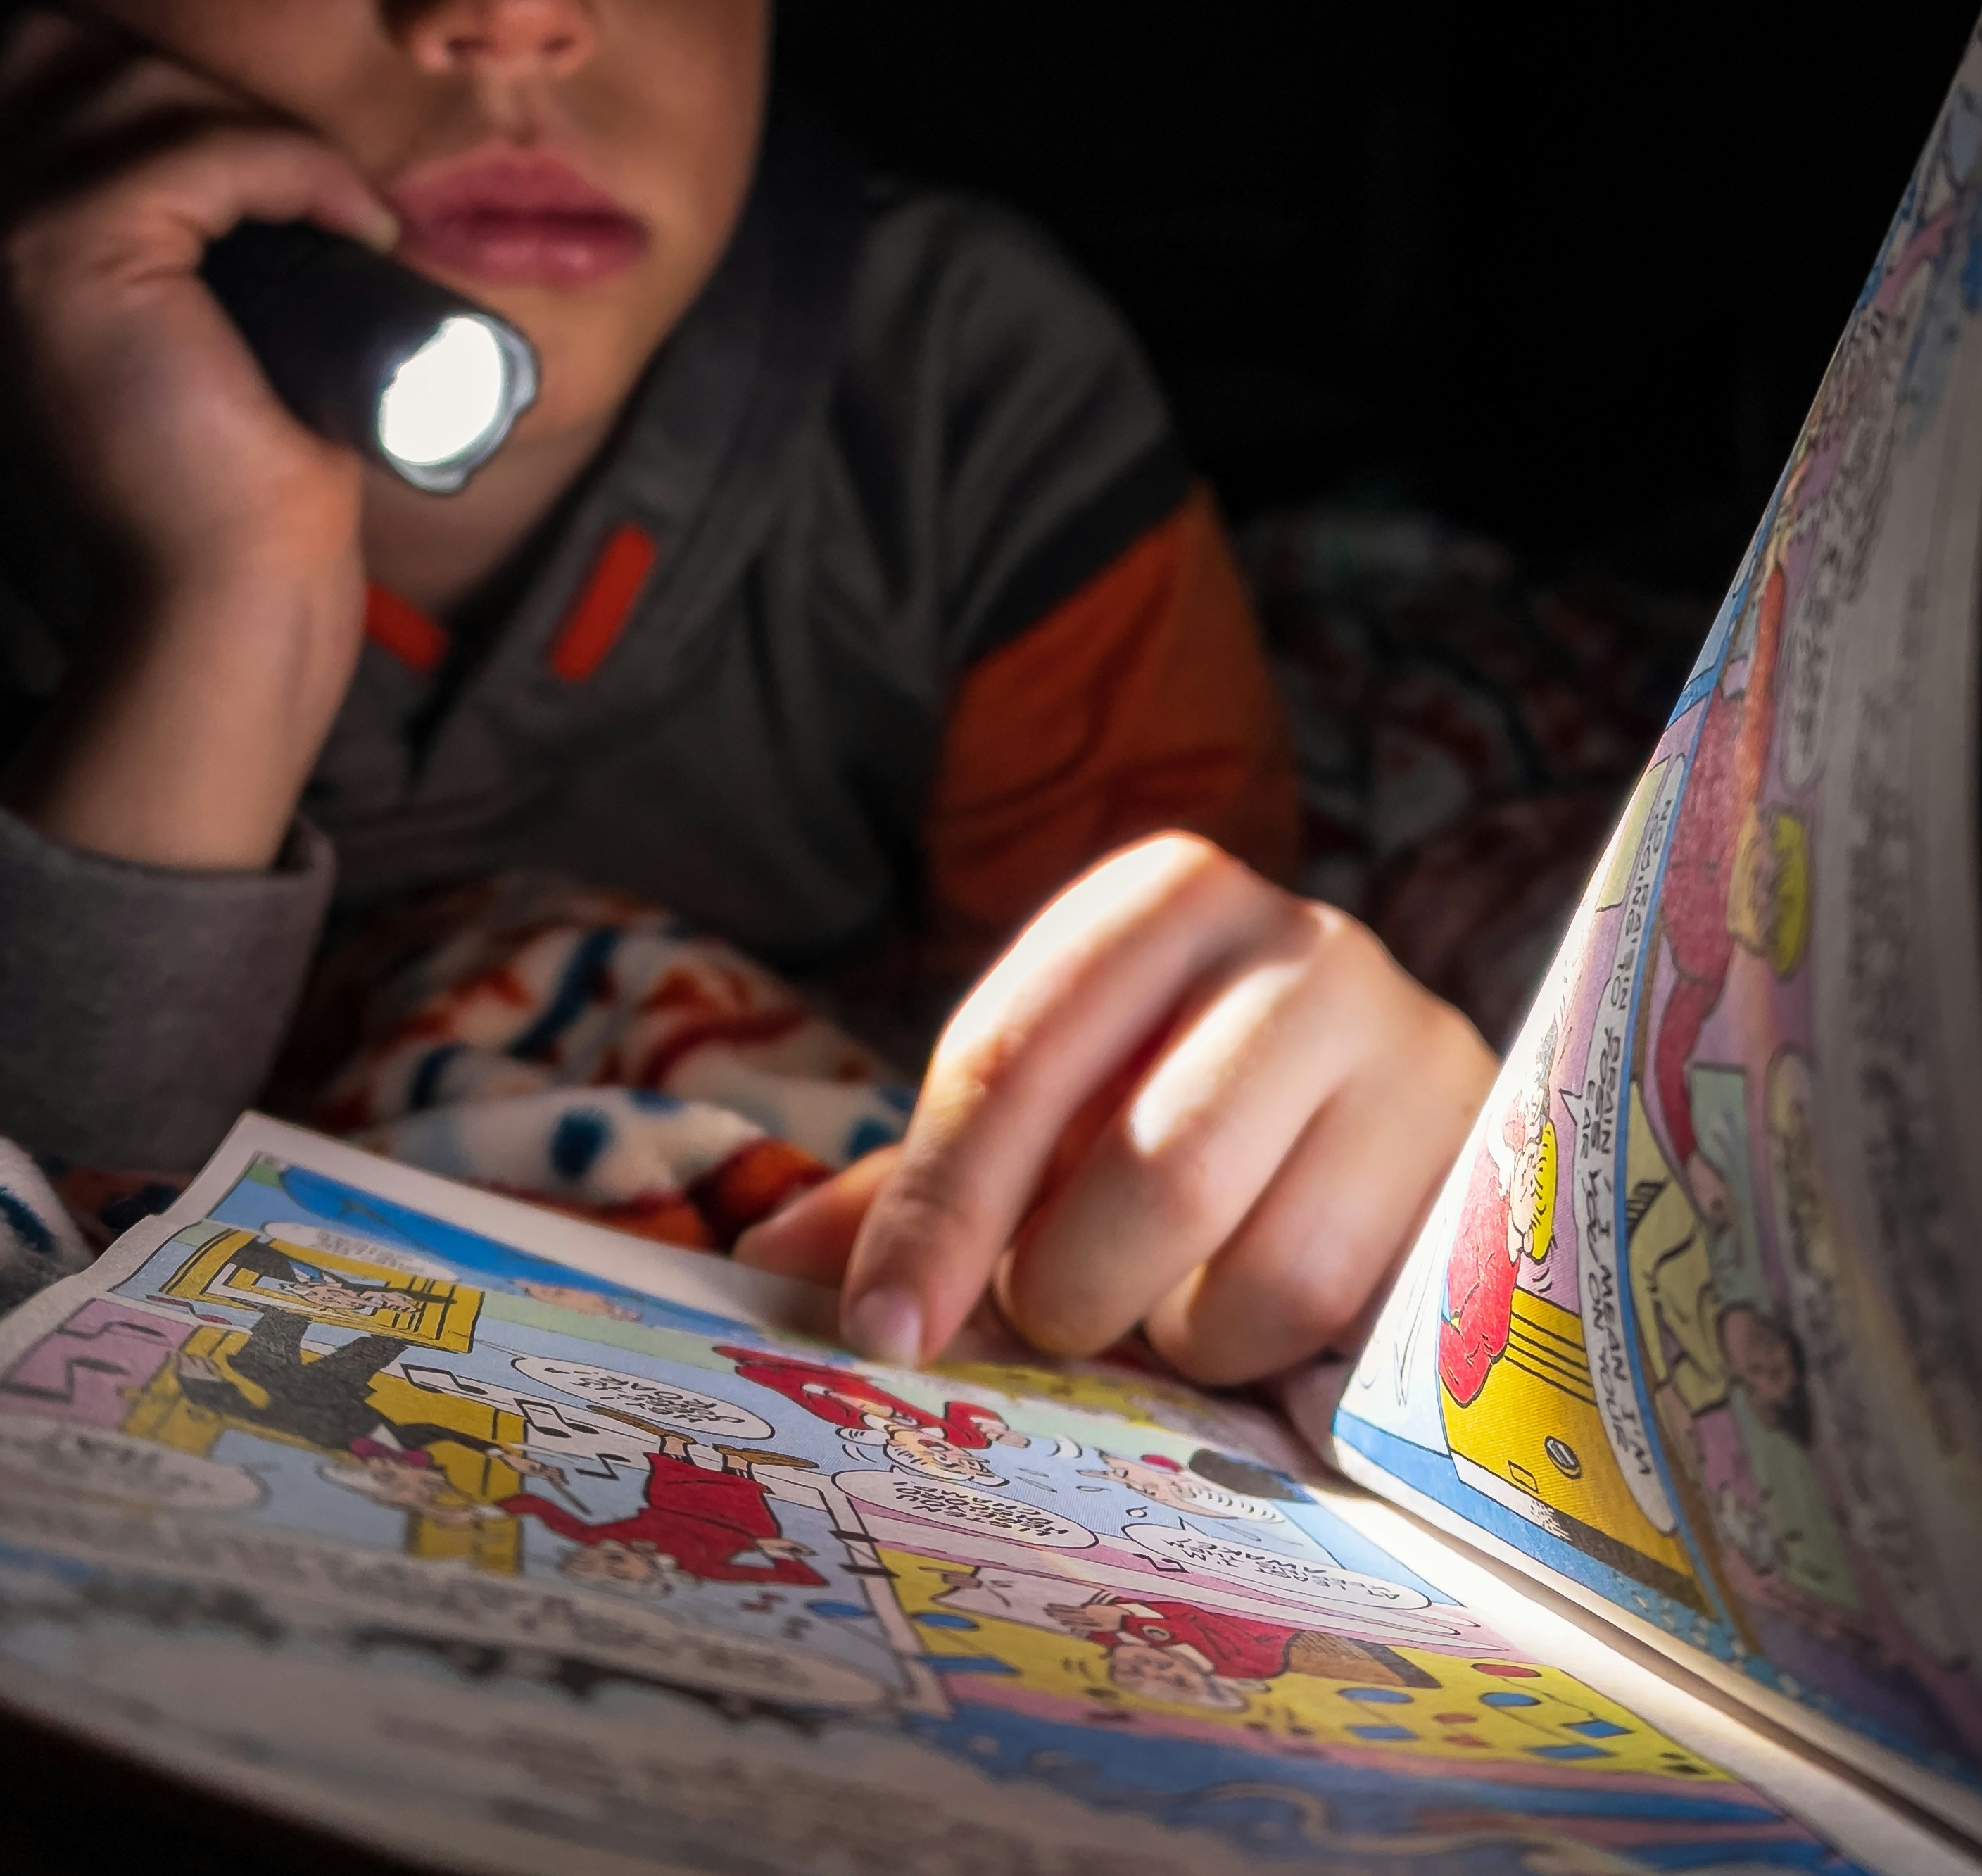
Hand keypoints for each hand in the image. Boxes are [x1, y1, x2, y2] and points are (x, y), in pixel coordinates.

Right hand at [0, 8, 399, 864]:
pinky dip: (299, 168)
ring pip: (133, 84)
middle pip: (54, 43)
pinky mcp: (67, 252)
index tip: (225, 157)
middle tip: (278, 174)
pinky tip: (353, 225)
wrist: (223, 575)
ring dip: (252, 127)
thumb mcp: (133, 299)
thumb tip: (183, 92)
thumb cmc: (211, 442)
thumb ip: (106, 203)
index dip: (124, 80)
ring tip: (323, 204)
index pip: (7, 66)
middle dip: (181, 85)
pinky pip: (204, 148)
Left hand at [736, 834, 1496, 1388]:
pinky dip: (1275, 1351)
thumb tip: (757, 1266)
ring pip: (1257, 1265)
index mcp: (1162, 898)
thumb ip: (915, 1192)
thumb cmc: (1186, 1123)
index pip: (1012, 1053)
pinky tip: (1273, 1310)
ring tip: (1181, 1295)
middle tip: (1060, 1314)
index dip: (937, 1208)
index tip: (883, 1329)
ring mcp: (1414, 1046)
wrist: (1400, 1135)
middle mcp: (1300, 940)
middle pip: (1146, 1170)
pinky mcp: (1491, 1169)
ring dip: (1184, 1329)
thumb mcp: (1047, 1131)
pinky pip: (1350, 1320)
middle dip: (1072, 1290)